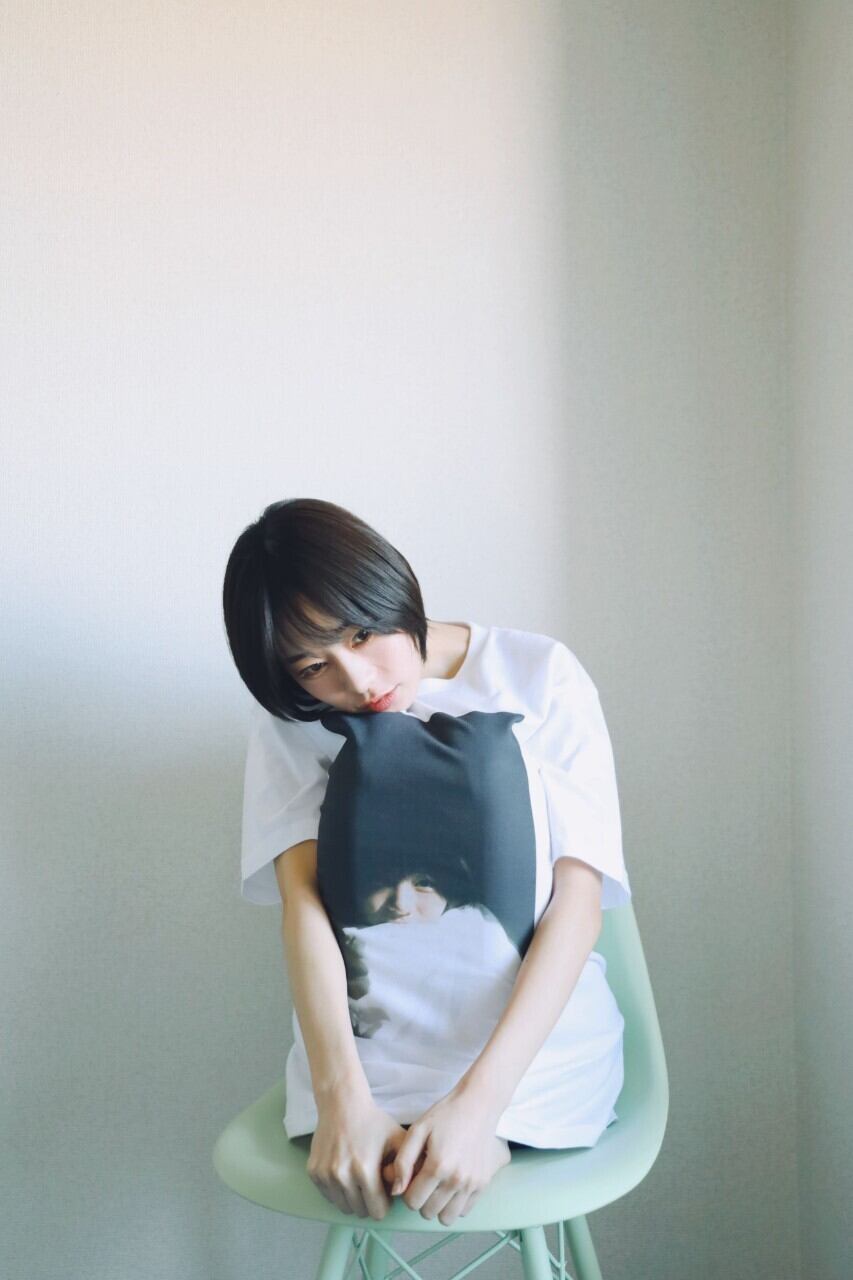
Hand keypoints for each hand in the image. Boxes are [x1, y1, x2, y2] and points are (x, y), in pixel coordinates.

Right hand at [307, 1095, 406, 1220]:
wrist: (342, 1103)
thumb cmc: (373, 1122)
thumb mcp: (398, 1139)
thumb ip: (408, 1168)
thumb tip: (405, 1194)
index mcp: (364, 1170)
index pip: (377, 1212)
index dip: (385, 1203)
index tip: (386, 1190)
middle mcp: (341, 1175)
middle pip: (360, 1211)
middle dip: (370, 1201)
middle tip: (374, 1182)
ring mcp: (325, 1175)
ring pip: (343, 1207)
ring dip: (354, 1198)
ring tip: (360, 1178)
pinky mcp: (313, 1172)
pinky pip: (329, 1196)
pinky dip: (338, 1191)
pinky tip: (346, 1172)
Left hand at [387, 1091, 510, 1225]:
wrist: (478, 1105)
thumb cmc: (445, 1114)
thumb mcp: (417, 1130)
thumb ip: (403, 1161)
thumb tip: (396, 1191)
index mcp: (437, 1165)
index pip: (412, 1201)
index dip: (406, 1192)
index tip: (411, 1177)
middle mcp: (456, 1179)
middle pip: (428, 1213)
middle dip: (421, 1200)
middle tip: (423, 1180)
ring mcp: (472, 1183)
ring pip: (447, 1218)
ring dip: (438, 1206)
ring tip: (436, 1186)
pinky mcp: (483, 1184)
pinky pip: (464, 1211)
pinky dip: (454, 1204)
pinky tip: (451, 1185)